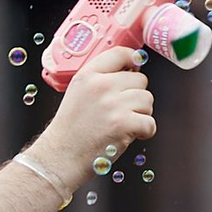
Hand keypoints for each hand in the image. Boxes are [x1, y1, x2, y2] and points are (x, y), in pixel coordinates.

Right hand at [28, 46, 155, 188]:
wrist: (60, 158)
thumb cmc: (70, 132)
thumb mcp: (77, 94)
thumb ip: (99, 81)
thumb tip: (130, 72)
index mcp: (88, 75)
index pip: (120, 53)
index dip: (133, 61)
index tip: (135, 69)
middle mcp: (101, 86)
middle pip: (140, 80)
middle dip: (136, 97)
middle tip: (122, 112)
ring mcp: (113, 104)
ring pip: (147, 100)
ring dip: (141, 115)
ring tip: (123, 125)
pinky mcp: (124, 124)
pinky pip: (150, 122)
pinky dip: (144, 132)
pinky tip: (129, 136)